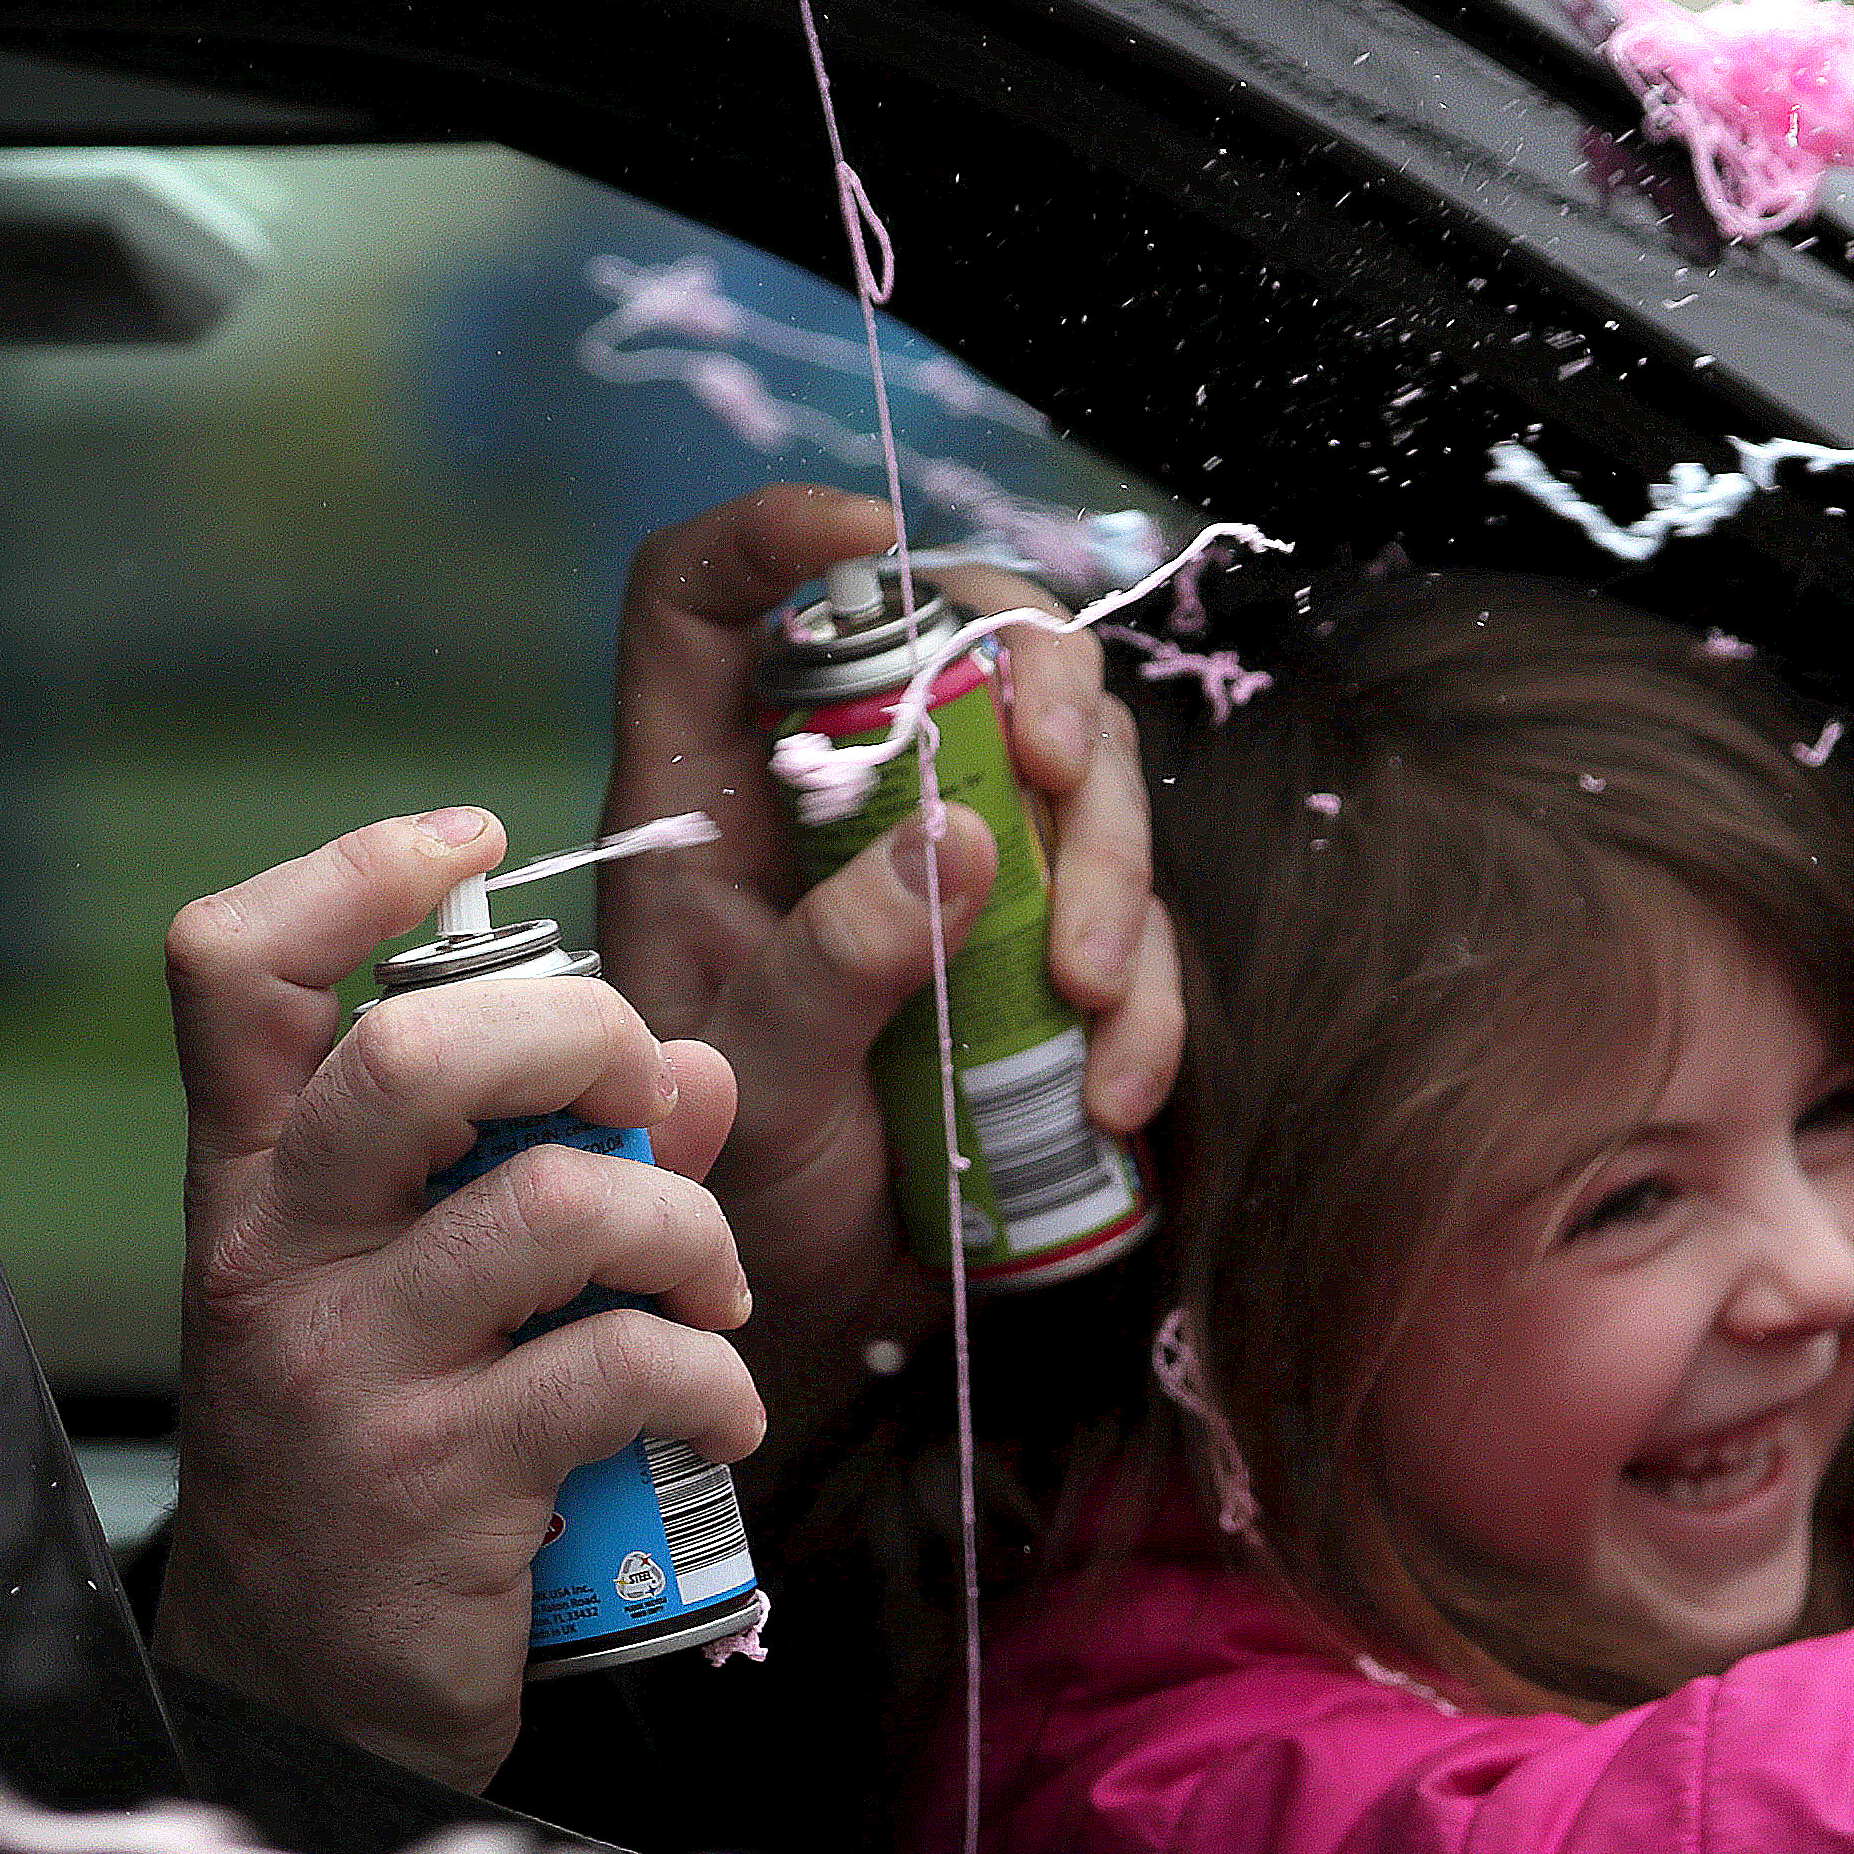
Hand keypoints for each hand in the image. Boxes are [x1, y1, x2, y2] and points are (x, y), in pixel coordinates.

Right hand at [155, 806, 760, 1788]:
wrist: (299, 1700)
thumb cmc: (372, 1459)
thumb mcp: (421, 1299)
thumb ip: (552, 1166)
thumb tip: (694, 1072)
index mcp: (252, 1186)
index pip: (234, 972)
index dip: (352, 872)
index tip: (472, 842)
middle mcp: (275, 1259)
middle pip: (405, 1056)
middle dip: (576, 1033)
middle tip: (642, 1094)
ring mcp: (346, 1372)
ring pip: (546, 1210)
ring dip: (680, 1226)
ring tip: (712, 1289)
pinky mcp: (435, 1485)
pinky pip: (616, 1371)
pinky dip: (708, 1377)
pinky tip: (718, 1412)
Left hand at [591, 485, 1180, 1454]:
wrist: (798, 1320)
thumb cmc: (725, 1191)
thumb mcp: (749, 1083)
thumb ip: (828, 966)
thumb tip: (957, 838)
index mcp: (707, 797)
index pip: (705, 598)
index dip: (775, 533)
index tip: (869, 540)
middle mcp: (834, 804)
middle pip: (951, 641)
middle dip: (1031, 677)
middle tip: (1052, 768)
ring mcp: (951, 868)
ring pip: (1070, 768)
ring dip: (1107, 857)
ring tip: (1084, 991)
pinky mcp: (1043, 947)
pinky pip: (1132, 920)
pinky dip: (1148, 995)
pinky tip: (1115, 1089)